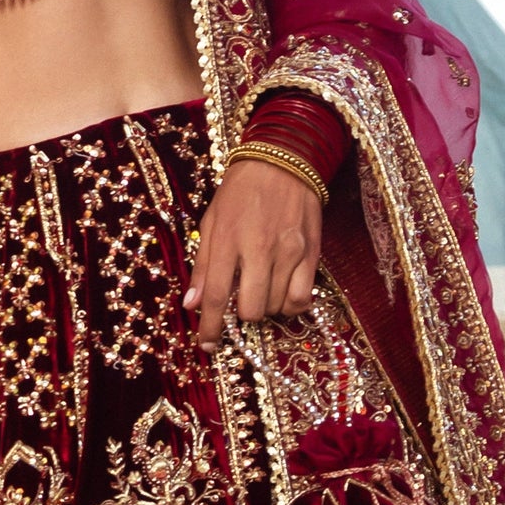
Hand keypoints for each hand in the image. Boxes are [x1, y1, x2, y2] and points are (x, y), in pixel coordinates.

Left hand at [183, 155, 320, 351]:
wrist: (284, 160)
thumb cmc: (241, 191)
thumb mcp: (212, 221)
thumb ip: (203, 265)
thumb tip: (192, 305)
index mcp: (228, 239)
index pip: (217, 296)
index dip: (210, 327)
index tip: (207, 344)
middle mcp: (260, 248)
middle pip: (251, 309)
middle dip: (242, 315)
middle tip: (241, 301)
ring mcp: (289, 252)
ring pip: (277, 307)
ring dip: (266, 306)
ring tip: (263, 287)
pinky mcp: (312, 253)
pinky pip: (302, 299)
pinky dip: (291, 304)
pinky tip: (283, 292)